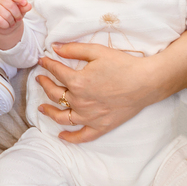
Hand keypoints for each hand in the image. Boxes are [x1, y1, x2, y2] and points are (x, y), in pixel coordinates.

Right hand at [0, 0, 30, 48]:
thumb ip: (24, 7)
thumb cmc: (13, 14)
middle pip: (10, 5)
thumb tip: (28, 5)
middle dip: (17, 14)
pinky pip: (0, 21)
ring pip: (6, 14)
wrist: (5, 25)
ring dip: (12, 21)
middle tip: (19, 18)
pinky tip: (7, 24)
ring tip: (12, 22)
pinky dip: (6, 25)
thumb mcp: (20, 10)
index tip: (24, 3)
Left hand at [35, 42, 169, 142]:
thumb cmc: (123, 65)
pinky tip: (61, 136)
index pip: (56, 71)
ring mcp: (90, 116)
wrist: (146, 82)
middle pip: (54, 94)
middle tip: (40, 79)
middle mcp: (80, 101)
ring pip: (62, 117)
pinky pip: (82, 136)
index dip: (47, 64)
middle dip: (44, 84)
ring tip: (41, 107)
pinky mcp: (101, 126)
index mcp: (78, 82)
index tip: (42, 60)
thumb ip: (73, 50)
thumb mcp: (97, 51)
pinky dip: (70, 138)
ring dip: (49, 112)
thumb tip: (55, 47)